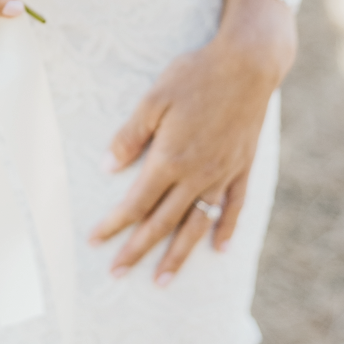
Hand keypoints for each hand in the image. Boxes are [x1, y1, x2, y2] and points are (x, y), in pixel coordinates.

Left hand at [89, 0, 295, 284]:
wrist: (249, 63)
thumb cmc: (196, 74)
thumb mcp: (154, 99)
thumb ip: (130, 136)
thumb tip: (107, 168)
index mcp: (170, 159)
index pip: (135, 203)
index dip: (114, 225)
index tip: (94, 242)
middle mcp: (197, 174)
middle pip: (162, 222)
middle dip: (137, 250)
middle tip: (117, 274)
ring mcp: (223, 173)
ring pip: (197, 224)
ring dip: (179, 254)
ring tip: (163, 280)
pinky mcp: (243, 166)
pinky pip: (235, 206)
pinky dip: (226, 228)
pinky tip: (220, 249)